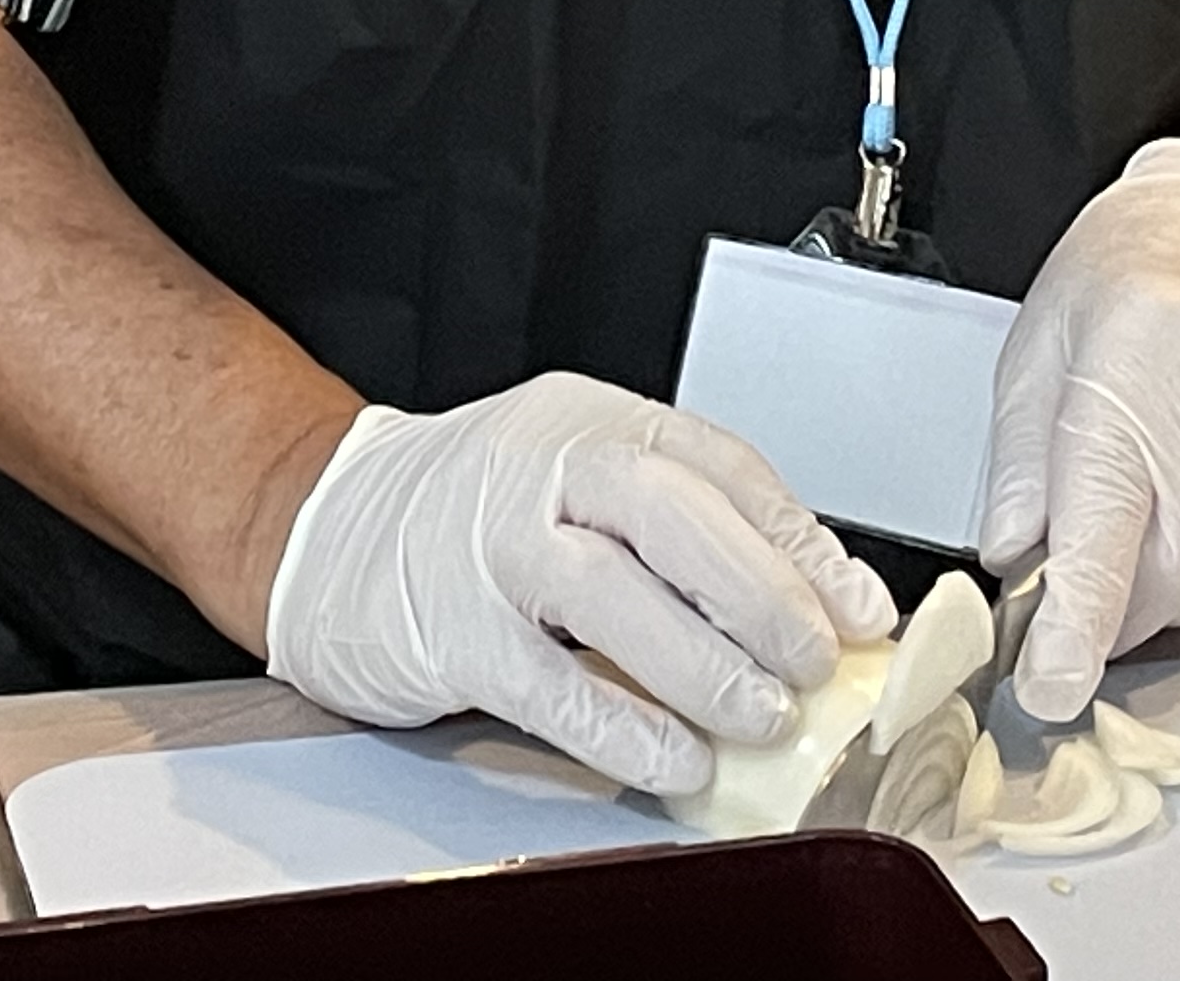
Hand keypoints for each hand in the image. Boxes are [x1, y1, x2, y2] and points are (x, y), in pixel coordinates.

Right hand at [262, 371, 896, 793]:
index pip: (718, 465)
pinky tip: (675, 756)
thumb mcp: (578, 479)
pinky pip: (546, 681)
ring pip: (613, 594)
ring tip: (763, 714)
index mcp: (593, 423)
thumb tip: (804, 604)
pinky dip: (620, 723)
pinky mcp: (451, 630)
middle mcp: (544, 469)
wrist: (321, 525)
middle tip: (816, 658)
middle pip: (672, 514)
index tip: (858, 605)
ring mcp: (491, 547)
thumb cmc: (472, 509)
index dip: (799, 540)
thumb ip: (678, 527)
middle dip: (761, 592)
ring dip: (702, 662)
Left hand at [979, 136, 1179, 721]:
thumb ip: (1015, 464)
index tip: (1047, 687)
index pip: (1101, 539)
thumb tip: (1009, 560)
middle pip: (1157, 590)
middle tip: (1077, 542)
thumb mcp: (1036, 348)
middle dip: (1104, 599)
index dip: (1072, 628)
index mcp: (1129, 392)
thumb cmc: (1131, 277)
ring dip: (1155, 577)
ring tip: (1145, 483)